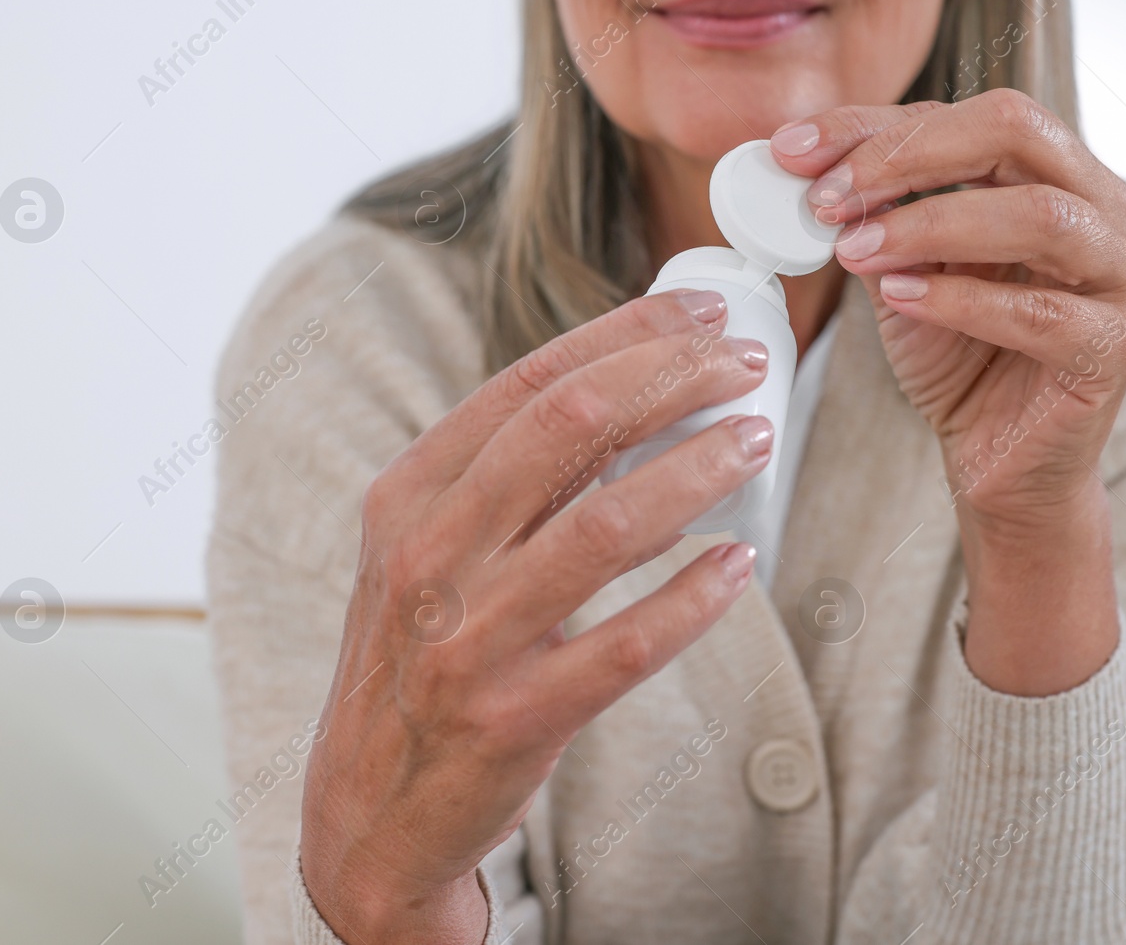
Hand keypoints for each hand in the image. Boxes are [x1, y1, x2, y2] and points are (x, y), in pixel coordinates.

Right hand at [300, 291, 770, 942]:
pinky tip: (739, 566)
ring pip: (608, 524)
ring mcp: (470, 639)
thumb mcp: (427, 553)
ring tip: (756, 441)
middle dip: (673, 379)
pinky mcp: (516, 716)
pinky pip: (628, 644)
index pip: (528, 385)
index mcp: (408, 498)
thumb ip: (506, 482)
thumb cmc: (416, 659)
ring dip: (699, 470)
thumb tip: (632, 402)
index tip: (703, 316)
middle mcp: (431, 556)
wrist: (369, 808)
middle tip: (745, 367)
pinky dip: (693, 597)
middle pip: (571, 428)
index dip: (627, 337)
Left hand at [771, 89, 1125, 693]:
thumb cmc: (958, 356)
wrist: (999, 463)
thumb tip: (803, 168)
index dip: (875, 124)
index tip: (793, 148)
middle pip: (1015, 132)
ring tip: (854, 249)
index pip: (968, 114)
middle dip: (907, 156)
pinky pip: (1040, 312)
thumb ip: (872, 218)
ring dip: (931, 225)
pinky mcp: (1115, 349)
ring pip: (1039, 216)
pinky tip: (899, 301)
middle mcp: (1103, 210)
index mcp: (1056, 172)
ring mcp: (1122, 278)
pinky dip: (960, 300)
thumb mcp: (901, 271)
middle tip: (827, 194)